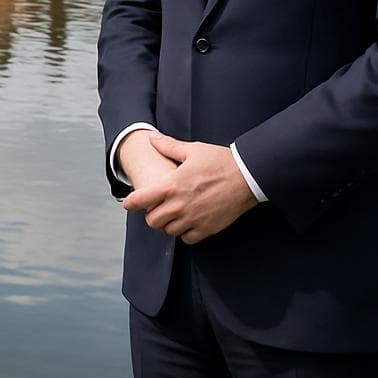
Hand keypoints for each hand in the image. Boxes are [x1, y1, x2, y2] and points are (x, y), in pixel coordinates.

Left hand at [121, 133, 256, 243]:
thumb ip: (169, 146)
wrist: (248, 176)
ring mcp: (193, 219)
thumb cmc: (220, 161)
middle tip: (157, 208)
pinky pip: (187, 239)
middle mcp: (180, 205)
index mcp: (172, 185)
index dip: (131, 203)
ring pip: (169, 231)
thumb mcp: (193, 150)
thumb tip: (152, 138)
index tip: (129, 203)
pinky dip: (185, 233)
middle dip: (151, 214)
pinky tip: (188, 222)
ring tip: (174, 214)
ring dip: (168, 224)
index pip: (140, 200)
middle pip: (152, 221)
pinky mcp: (207, 228)